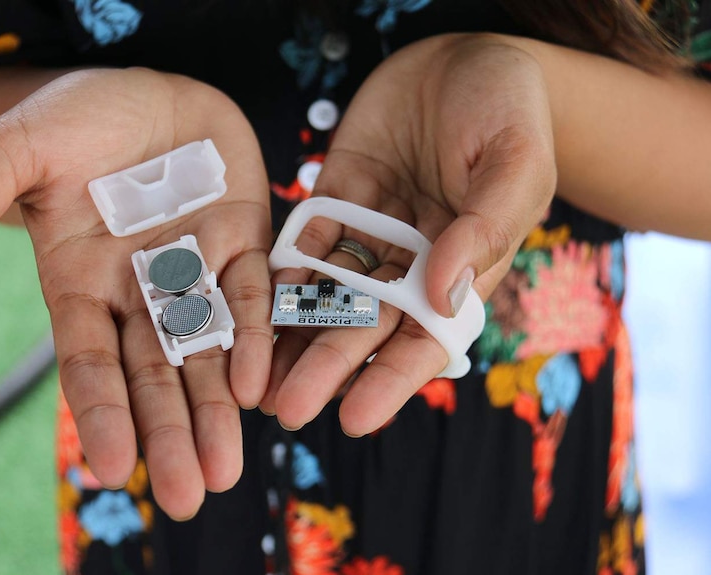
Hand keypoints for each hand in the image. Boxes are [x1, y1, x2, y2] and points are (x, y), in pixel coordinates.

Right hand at [0, 69, 273, 518]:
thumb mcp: (16, 146)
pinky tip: (260, 385)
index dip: (102, 413)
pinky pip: (250, 297)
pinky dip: (255, 338)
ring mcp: (195, 269)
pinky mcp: (242, 243)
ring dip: (219, 409)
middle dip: (170, 432)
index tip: (115, 469)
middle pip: (155, 373)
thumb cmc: (77, 114)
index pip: (89, 360)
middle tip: (190, 495)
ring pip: (208, 351)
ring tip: (226, 469)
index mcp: (81, 280)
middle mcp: (139, 289)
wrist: (151, 88)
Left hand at [263, 33, 556, 435]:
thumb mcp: (514, 161)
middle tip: (284, 409)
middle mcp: (412, 260)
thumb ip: (483, 227)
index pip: (425, 338)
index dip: (390, 380)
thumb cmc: (508, 105)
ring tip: (253, 376)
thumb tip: (444, 295)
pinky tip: (249, 304)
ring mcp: (370, 228)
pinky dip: (281, 270)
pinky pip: (305, 237)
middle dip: (325, 368)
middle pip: (364, 324)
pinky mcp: (337, 196)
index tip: (354, 418)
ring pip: (326, 291)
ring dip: (292, 334)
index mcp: (463, 266)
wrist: (463, 52)